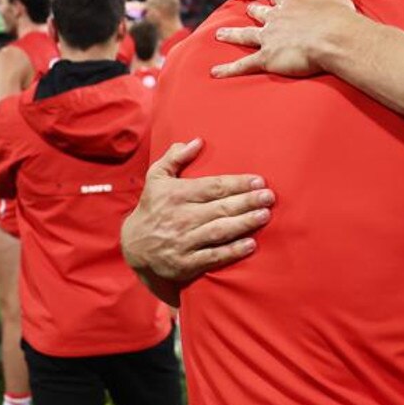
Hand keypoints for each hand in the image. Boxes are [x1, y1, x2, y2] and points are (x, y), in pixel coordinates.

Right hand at [121, 138, 273, 283]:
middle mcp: (180, 217)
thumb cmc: (153, 207)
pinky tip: (251, 244)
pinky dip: (231, 251)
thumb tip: (196, 141)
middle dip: (246, 202)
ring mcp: (183, 241)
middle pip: (219, 208)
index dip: (237, 184)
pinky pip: (212, 256)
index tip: (259, 181)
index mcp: (175, 195)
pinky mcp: (185, 263)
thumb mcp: (156, 178)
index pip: (212, 187)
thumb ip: (175, 158)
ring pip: (218, 231)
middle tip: (269, 197)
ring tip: (265, 215)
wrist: (134, 246)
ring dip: (243, 223)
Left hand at [211, 0, 358, 78]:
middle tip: (249, 10)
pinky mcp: (267, 58)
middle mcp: (276, 17)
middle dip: (254, 11)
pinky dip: (228, 69)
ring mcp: (269, 37)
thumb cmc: (338, 14)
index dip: (280, 0)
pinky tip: (215, 72)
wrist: (334, 37)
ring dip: (231, 34)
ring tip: (220, 34)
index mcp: (291, 1)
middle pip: (260, 12)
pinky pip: (243, 64)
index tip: (281, 1)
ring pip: (245, 34)